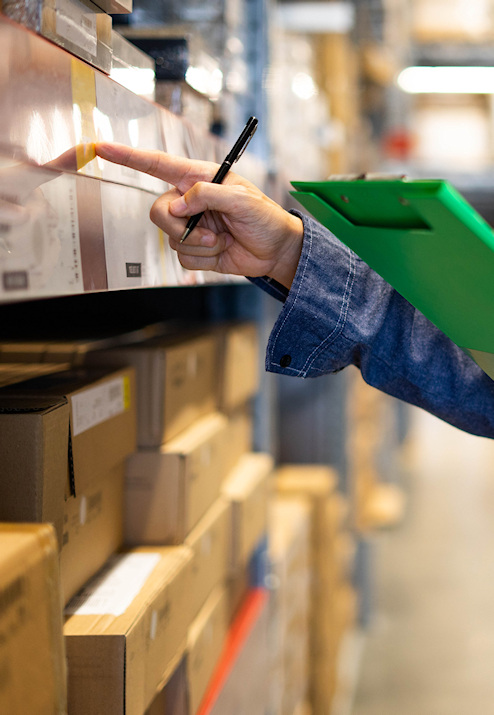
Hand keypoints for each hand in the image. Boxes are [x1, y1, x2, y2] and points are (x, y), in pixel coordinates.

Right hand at [94, 142, 303, 288]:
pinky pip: (182, 258)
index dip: (128, 157)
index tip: (101, 147)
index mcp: (197, 178)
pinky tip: (222, 251)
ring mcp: (190, 226)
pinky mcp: (194, 250)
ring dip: (200, 245)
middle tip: (210, 233)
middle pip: (158, 212)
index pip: (156, 165)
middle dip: (181, 228)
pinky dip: (203, 259)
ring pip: (170, 239)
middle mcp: (189, 200)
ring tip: (223, 240)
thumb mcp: (242, 199)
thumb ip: (207, 194)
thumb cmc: (264, 217)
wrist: (275, 250)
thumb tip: (177, 206)